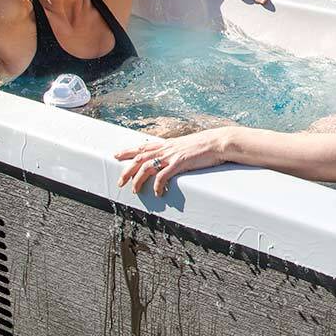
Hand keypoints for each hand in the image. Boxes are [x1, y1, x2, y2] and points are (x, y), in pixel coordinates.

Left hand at [115, 128, 234, 194]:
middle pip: (139, 158)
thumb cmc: (206, 145)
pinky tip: (158, 193)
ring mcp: (172, 155)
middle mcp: (166, 149)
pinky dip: (157, 185)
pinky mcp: (180, 163)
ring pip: (147, 167)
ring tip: (134, 190)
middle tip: (119, 182)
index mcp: (167, 144)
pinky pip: (163, 176)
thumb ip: (176, 151)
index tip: (116, 155)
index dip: (128, 151)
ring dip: (138, 180)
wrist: (218, 142)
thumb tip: (171, 158)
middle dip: (127, 170)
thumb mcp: (186, 146)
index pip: (142, 147)